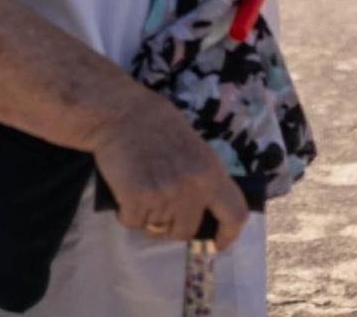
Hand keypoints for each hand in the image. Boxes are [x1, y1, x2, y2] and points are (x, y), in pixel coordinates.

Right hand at [92, 85, 249, 247]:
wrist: (122, 112)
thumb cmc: (158, 126)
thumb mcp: (195, 149)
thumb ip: (202, 179)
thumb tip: (202, 212)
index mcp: (212, 172)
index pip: (234, 214)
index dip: (228, 235)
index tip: (217, 243)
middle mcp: (193, 188)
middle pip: (186, 231)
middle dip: (171, 227)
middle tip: (160, 210)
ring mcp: (165, 194)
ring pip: (156, 228)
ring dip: (147, 217)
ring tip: (141, 190)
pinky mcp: (136, 198)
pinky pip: (132, 222)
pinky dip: (126, 213)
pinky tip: (125, 190)